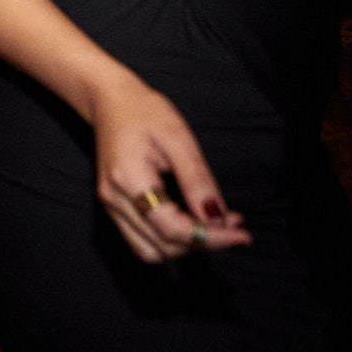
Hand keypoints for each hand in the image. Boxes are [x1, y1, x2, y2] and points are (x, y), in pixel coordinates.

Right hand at [89, 73, 249, 262]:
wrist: (110, 100)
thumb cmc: (144, 112)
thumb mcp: (178, 138)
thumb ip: (197, 180)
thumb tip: (217, 218)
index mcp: (129, 179)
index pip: (172, 229)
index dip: (210, 237)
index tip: (241, 234)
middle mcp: (114, 199)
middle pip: (162, 246)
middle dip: (202, 242)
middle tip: (233, 226)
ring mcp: (110, 205)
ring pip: (151, 251)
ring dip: (185, 247)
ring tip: (213, 227)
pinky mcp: (114, 206)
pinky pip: (142, 240)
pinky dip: (170, 240)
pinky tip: (191, 222)